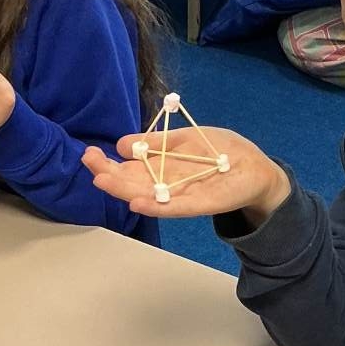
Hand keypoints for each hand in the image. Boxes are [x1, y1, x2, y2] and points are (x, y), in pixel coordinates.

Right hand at [81, 125, 289, 223]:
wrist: (255, 168)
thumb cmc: (220, 152)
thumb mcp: (185, 138)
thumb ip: (157, 141)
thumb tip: (122, 144)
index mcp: (160, 167)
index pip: (127, 167)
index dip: (108, 162)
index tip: (89, 153)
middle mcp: (165, 185)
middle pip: (132, 183)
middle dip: (110, 175)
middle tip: (90, 166)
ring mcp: (180, 197)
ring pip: (147, 196)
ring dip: (125, 191)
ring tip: (104, 182)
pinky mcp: (200, 205)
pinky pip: (175, 207)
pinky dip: (156, 206)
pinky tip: (138, 203)